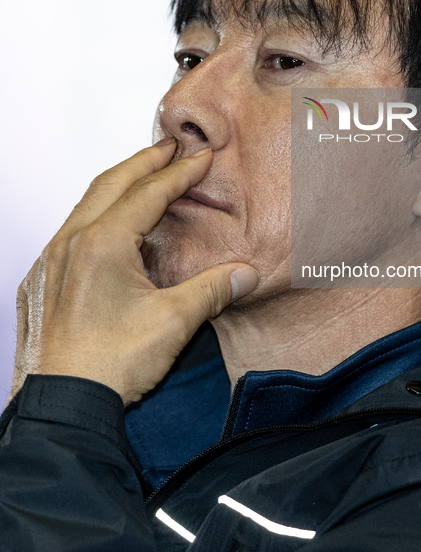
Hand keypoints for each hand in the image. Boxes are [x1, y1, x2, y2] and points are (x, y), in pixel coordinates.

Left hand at [9, 139, 258, 405]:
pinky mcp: (44, 281)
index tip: (201, 157)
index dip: (180, 172)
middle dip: (145, 161)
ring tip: (143, 176)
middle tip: (170, 147)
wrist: (65, 404)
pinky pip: (72, 229)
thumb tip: (245, 274)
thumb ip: (212, 289)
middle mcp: (72, 243)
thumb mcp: (174, 322)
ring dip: (119, 184)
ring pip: (87, 203)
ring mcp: (53, 261)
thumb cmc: (109, 364)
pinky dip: (98, 212)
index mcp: (103, 242)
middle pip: (113, 183)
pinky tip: (111, 225)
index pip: (149, 192)